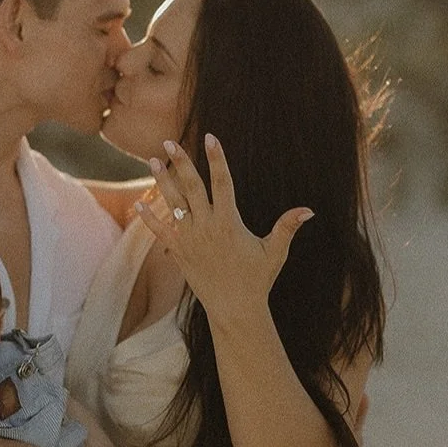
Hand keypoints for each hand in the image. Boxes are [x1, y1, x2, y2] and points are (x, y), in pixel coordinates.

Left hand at [135, 134, 312, 314]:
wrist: (234, 309)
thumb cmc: (257, 279)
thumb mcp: (275, 252)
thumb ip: (287, 227)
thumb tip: (309, 210)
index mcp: (229, 222)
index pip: (222, 182)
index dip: (216, 158)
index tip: (210, 137)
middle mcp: (206, 227)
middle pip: (191, 187)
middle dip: (180, 163)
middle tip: (168, 142)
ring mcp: (190, 239)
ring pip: (172, 204)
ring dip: (161, 182)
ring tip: (151, 161)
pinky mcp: (179, 252)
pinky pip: (160, 231)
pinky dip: (149, 218)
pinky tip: (139, 204)